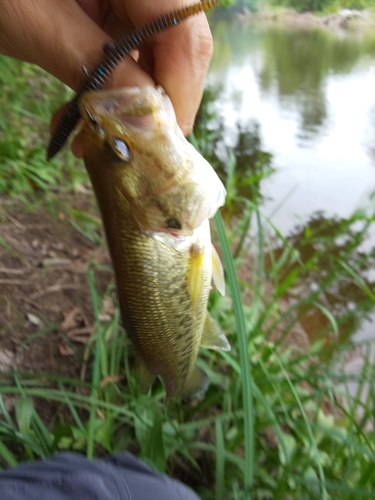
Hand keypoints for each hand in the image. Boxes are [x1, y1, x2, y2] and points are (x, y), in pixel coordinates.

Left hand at [0, 0, 212, 156]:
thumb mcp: (38, 24)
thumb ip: (99, 69)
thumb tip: (148, 123)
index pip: (182, 24)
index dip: (183, 84)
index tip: (165, 135)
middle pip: (177, 42)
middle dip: (155, 100)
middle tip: (135, 144)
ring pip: (151, 55)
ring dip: (125, 103)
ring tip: (90, 138)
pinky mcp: (108, 11)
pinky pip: (125, 56)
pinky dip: (107, 91)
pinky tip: (81, 117)